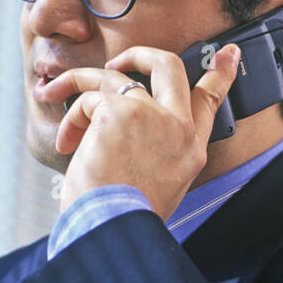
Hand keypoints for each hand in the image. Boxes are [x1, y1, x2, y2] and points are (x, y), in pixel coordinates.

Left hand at [35, 42, 240, 216]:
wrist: (111, 229)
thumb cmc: (124, 214)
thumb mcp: (160, 183)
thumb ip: (158, 149)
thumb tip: (126, 121)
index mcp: (192, 149)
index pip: (211, 101)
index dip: (220, 72)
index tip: (227, 53)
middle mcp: (179, 128)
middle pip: (168, 66)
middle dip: (139, 54)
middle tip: (118, 62)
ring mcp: (151, 116)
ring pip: (113, 76)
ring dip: (78, 82)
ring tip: (55, 94)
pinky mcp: (119, 113)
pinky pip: (88, 100)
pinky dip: (72, 118)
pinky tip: (68, 143)